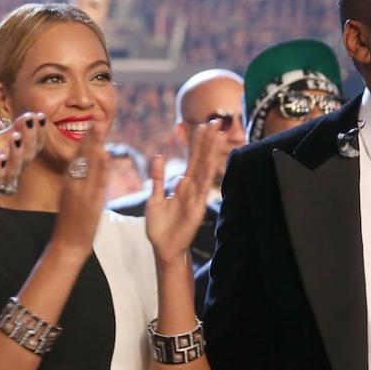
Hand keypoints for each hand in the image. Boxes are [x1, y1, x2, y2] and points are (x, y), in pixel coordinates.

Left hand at [0, 112, 44, 214]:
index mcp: (15, 161)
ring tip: (16, 136)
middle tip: (31, 120)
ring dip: (16, 154)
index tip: (40, 115)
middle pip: (27, 158)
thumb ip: (10, 134)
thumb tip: (29, 115)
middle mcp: (10, 172)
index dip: (38, 133)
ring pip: (13, 171)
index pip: (32, 148)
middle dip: (30, 139)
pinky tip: (0, 158)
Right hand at [50, 134, 108, 258]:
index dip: (86, 140)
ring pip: (89, 165)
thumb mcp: (73, 197)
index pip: (78, 157)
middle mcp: (73, 184)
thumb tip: (88, 168)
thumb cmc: (71, 221)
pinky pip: (96, 182)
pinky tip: (105, 155)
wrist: (68, 243)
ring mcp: (81, 192)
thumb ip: (79, 182)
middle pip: (82, 156)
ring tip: (100, 128)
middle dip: (90, 137)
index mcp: (69, 182)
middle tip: (97, 118)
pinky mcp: (89, 203)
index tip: (92, 124)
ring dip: (95, 146)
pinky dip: (100, 168)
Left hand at [145, 120, 222, 264]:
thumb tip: (159, 157)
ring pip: (204, 170)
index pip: (192, 158)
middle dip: (208, 141)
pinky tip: (208, 161)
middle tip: (216, 121)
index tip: (203, 125)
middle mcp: (192, 188)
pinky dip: (205, 175)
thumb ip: (157, 178)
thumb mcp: (153, 198)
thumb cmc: (159, 227)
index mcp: (182, 185)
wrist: (163, 248)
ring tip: (216, 135)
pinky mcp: (196, 208)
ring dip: (210, 152)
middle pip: (201, 159)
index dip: (197, 142)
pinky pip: (201, 189)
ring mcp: (196, 197)